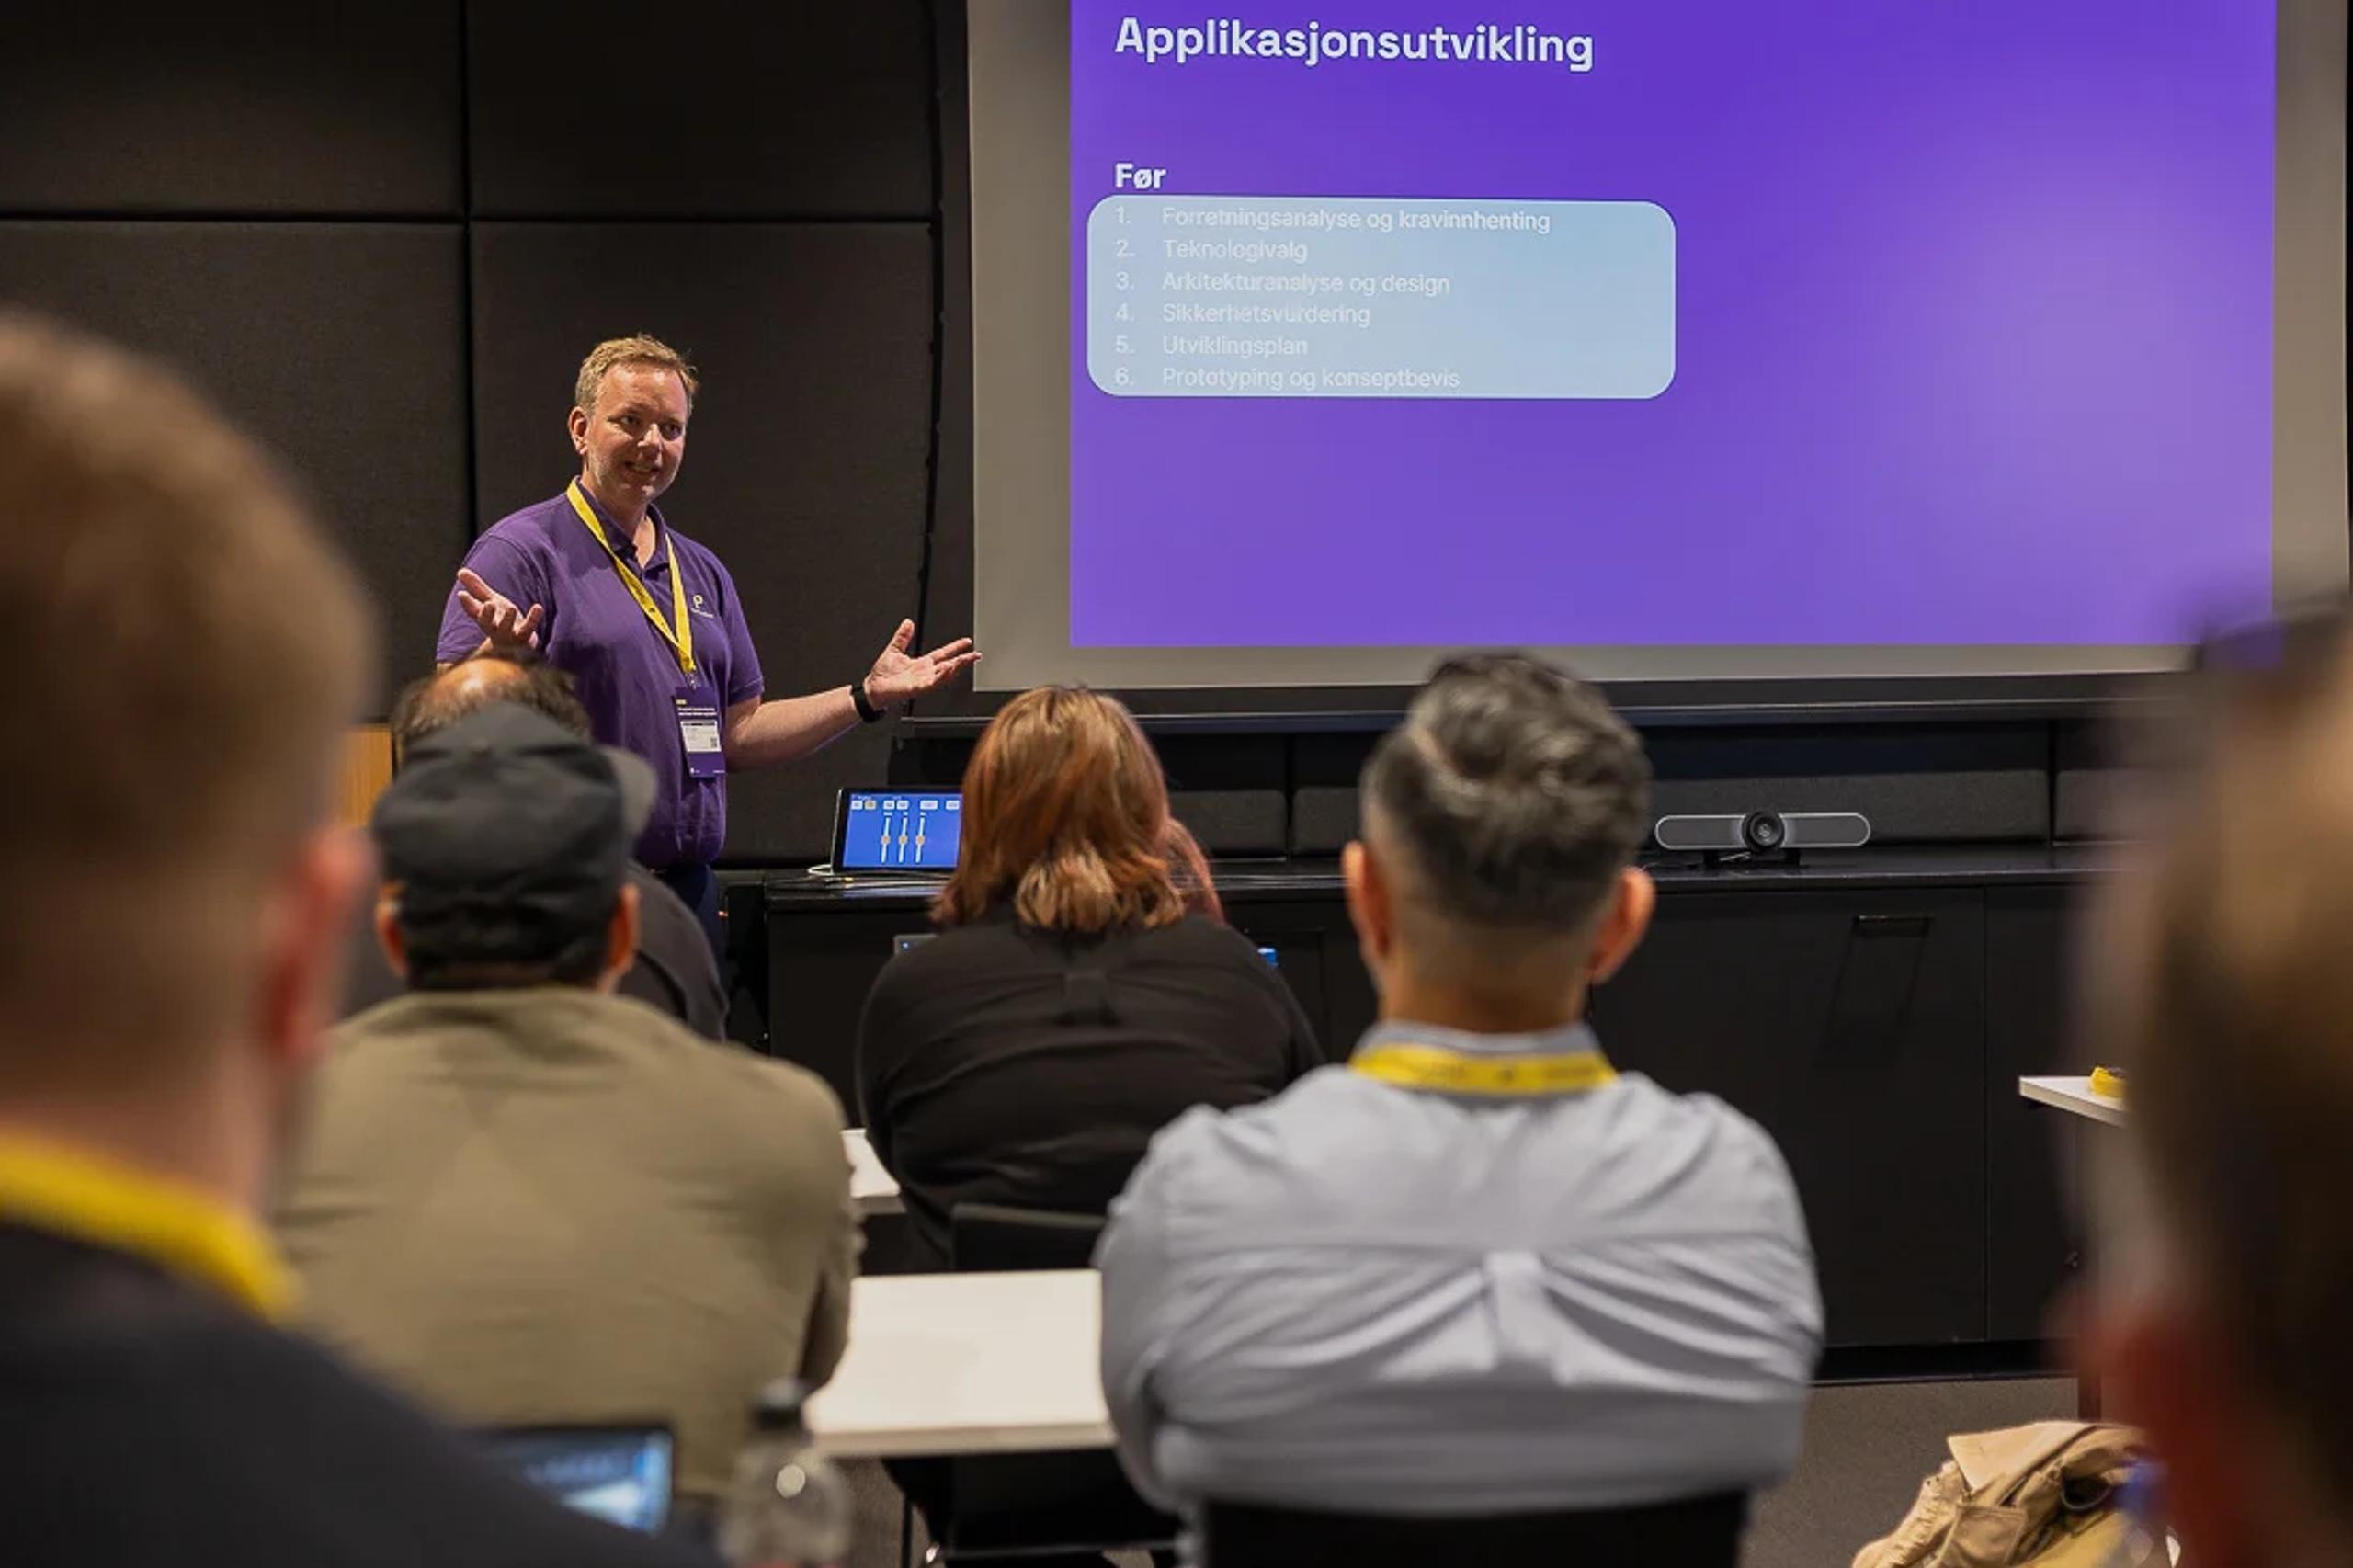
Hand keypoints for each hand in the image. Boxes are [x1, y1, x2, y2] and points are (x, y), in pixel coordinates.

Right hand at [455, 567, 544, 652]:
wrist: (517, 647)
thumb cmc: (501, 621)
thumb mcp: (490, 602)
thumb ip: (477, 588)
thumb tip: (461, 571)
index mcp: (484, 619)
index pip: (473, 612)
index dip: (467, 604)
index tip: (462, 594)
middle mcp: (494, 628)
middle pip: (487, 624)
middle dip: (487, 615)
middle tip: (489, 604)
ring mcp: (509, 634)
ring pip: (507, 628)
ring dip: (508, 619)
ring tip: (511, 608)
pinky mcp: (524, 637)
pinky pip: (529, 628)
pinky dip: (533, 618)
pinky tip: (538, 607)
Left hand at [863, 620, 980, 707]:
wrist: (873, 689)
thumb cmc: (882, 675)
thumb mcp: (894, 650)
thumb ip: (902, 637)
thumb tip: (907, 623)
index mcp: (922, 664)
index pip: (943, 654)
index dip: (955, 647)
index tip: (967, 642)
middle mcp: (925, 673)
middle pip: (949, 666)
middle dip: (964, 661)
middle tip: (976, 655)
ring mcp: (922, 682)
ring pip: (944, 675)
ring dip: (955, 668)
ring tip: (964, 660)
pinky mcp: (917, 689)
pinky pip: (932, 684)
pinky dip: (941, 677)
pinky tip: (948, 670)